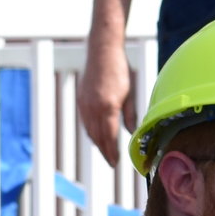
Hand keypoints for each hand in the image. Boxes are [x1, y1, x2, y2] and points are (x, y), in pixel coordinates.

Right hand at [78, 32, 131, 165]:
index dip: (112, 152)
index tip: (116, 163)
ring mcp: (85, 104)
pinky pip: (85, 122)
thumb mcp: (131, 93)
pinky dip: (91, 132)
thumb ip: (131, 115)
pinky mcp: (81, 100)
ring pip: (90, 131)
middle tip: (112, 163)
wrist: (102, 52)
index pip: (110, 137)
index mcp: (108, 107)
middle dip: (105, 151)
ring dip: (98, 143)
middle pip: (98, 137)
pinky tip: (97, 136)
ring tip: (106, 152)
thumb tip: (133, 133)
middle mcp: (94, 108)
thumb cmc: (120, 70)